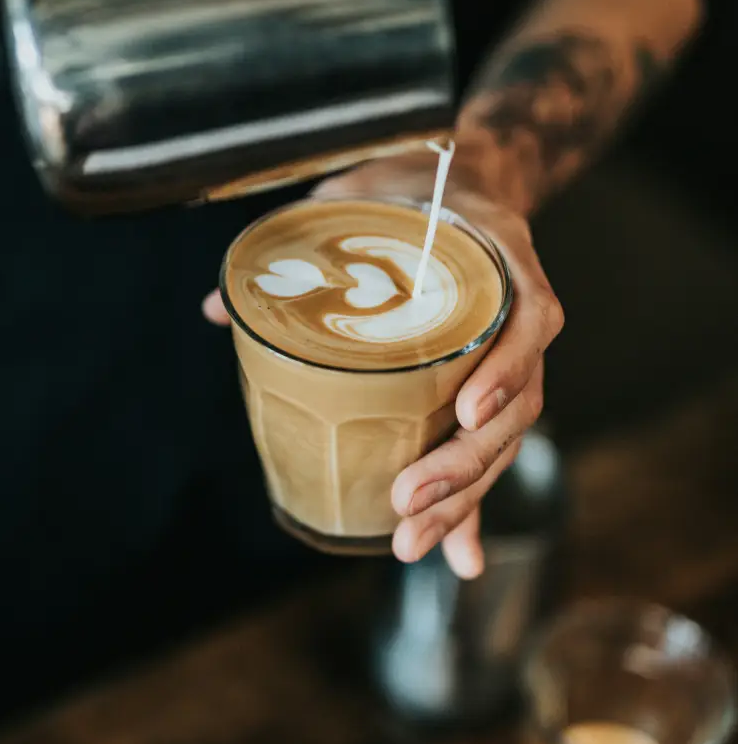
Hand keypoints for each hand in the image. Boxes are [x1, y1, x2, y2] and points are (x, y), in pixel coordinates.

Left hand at [205, 149, 563, 576]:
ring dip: (463, 498)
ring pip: (504, 438)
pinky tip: (456, 560)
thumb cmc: (410, 192)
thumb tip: (214, 308)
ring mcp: (511, 355)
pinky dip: (472, 507)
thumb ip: (302, 246)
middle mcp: (520, 311)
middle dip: (464, 463)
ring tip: (411, 543)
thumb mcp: (360, 199)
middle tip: (406, 502)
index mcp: (500, 257)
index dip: (505, 367)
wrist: (461, 183)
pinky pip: (488, 450)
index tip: (466, 409)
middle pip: (517, 402)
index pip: (529, 316)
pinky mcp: (491, 387)